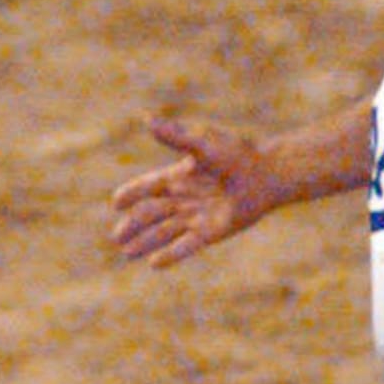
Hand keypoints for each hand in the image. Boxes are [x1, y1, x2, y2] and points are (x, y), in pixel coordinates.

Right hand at [109, 117, 271, 266]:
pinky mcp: (211, 232)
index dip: (131, 194)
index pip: (148, 187)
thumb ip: (174, 136)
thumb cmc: (236, 153)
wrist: (267, 174)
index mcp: (179, 175)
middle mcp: (185, 198)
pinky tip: (153, 263)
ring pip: (164, 232)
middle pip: (151, 214)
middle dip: (133, 225)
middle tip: (116, 237)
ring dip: (145, 242)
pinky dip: (170, 255)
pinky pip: (185, 246)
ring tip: (127, 253)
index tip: (116, 203)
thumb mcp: (202, 144)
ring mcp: (197, 216)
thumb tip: (147, 119)